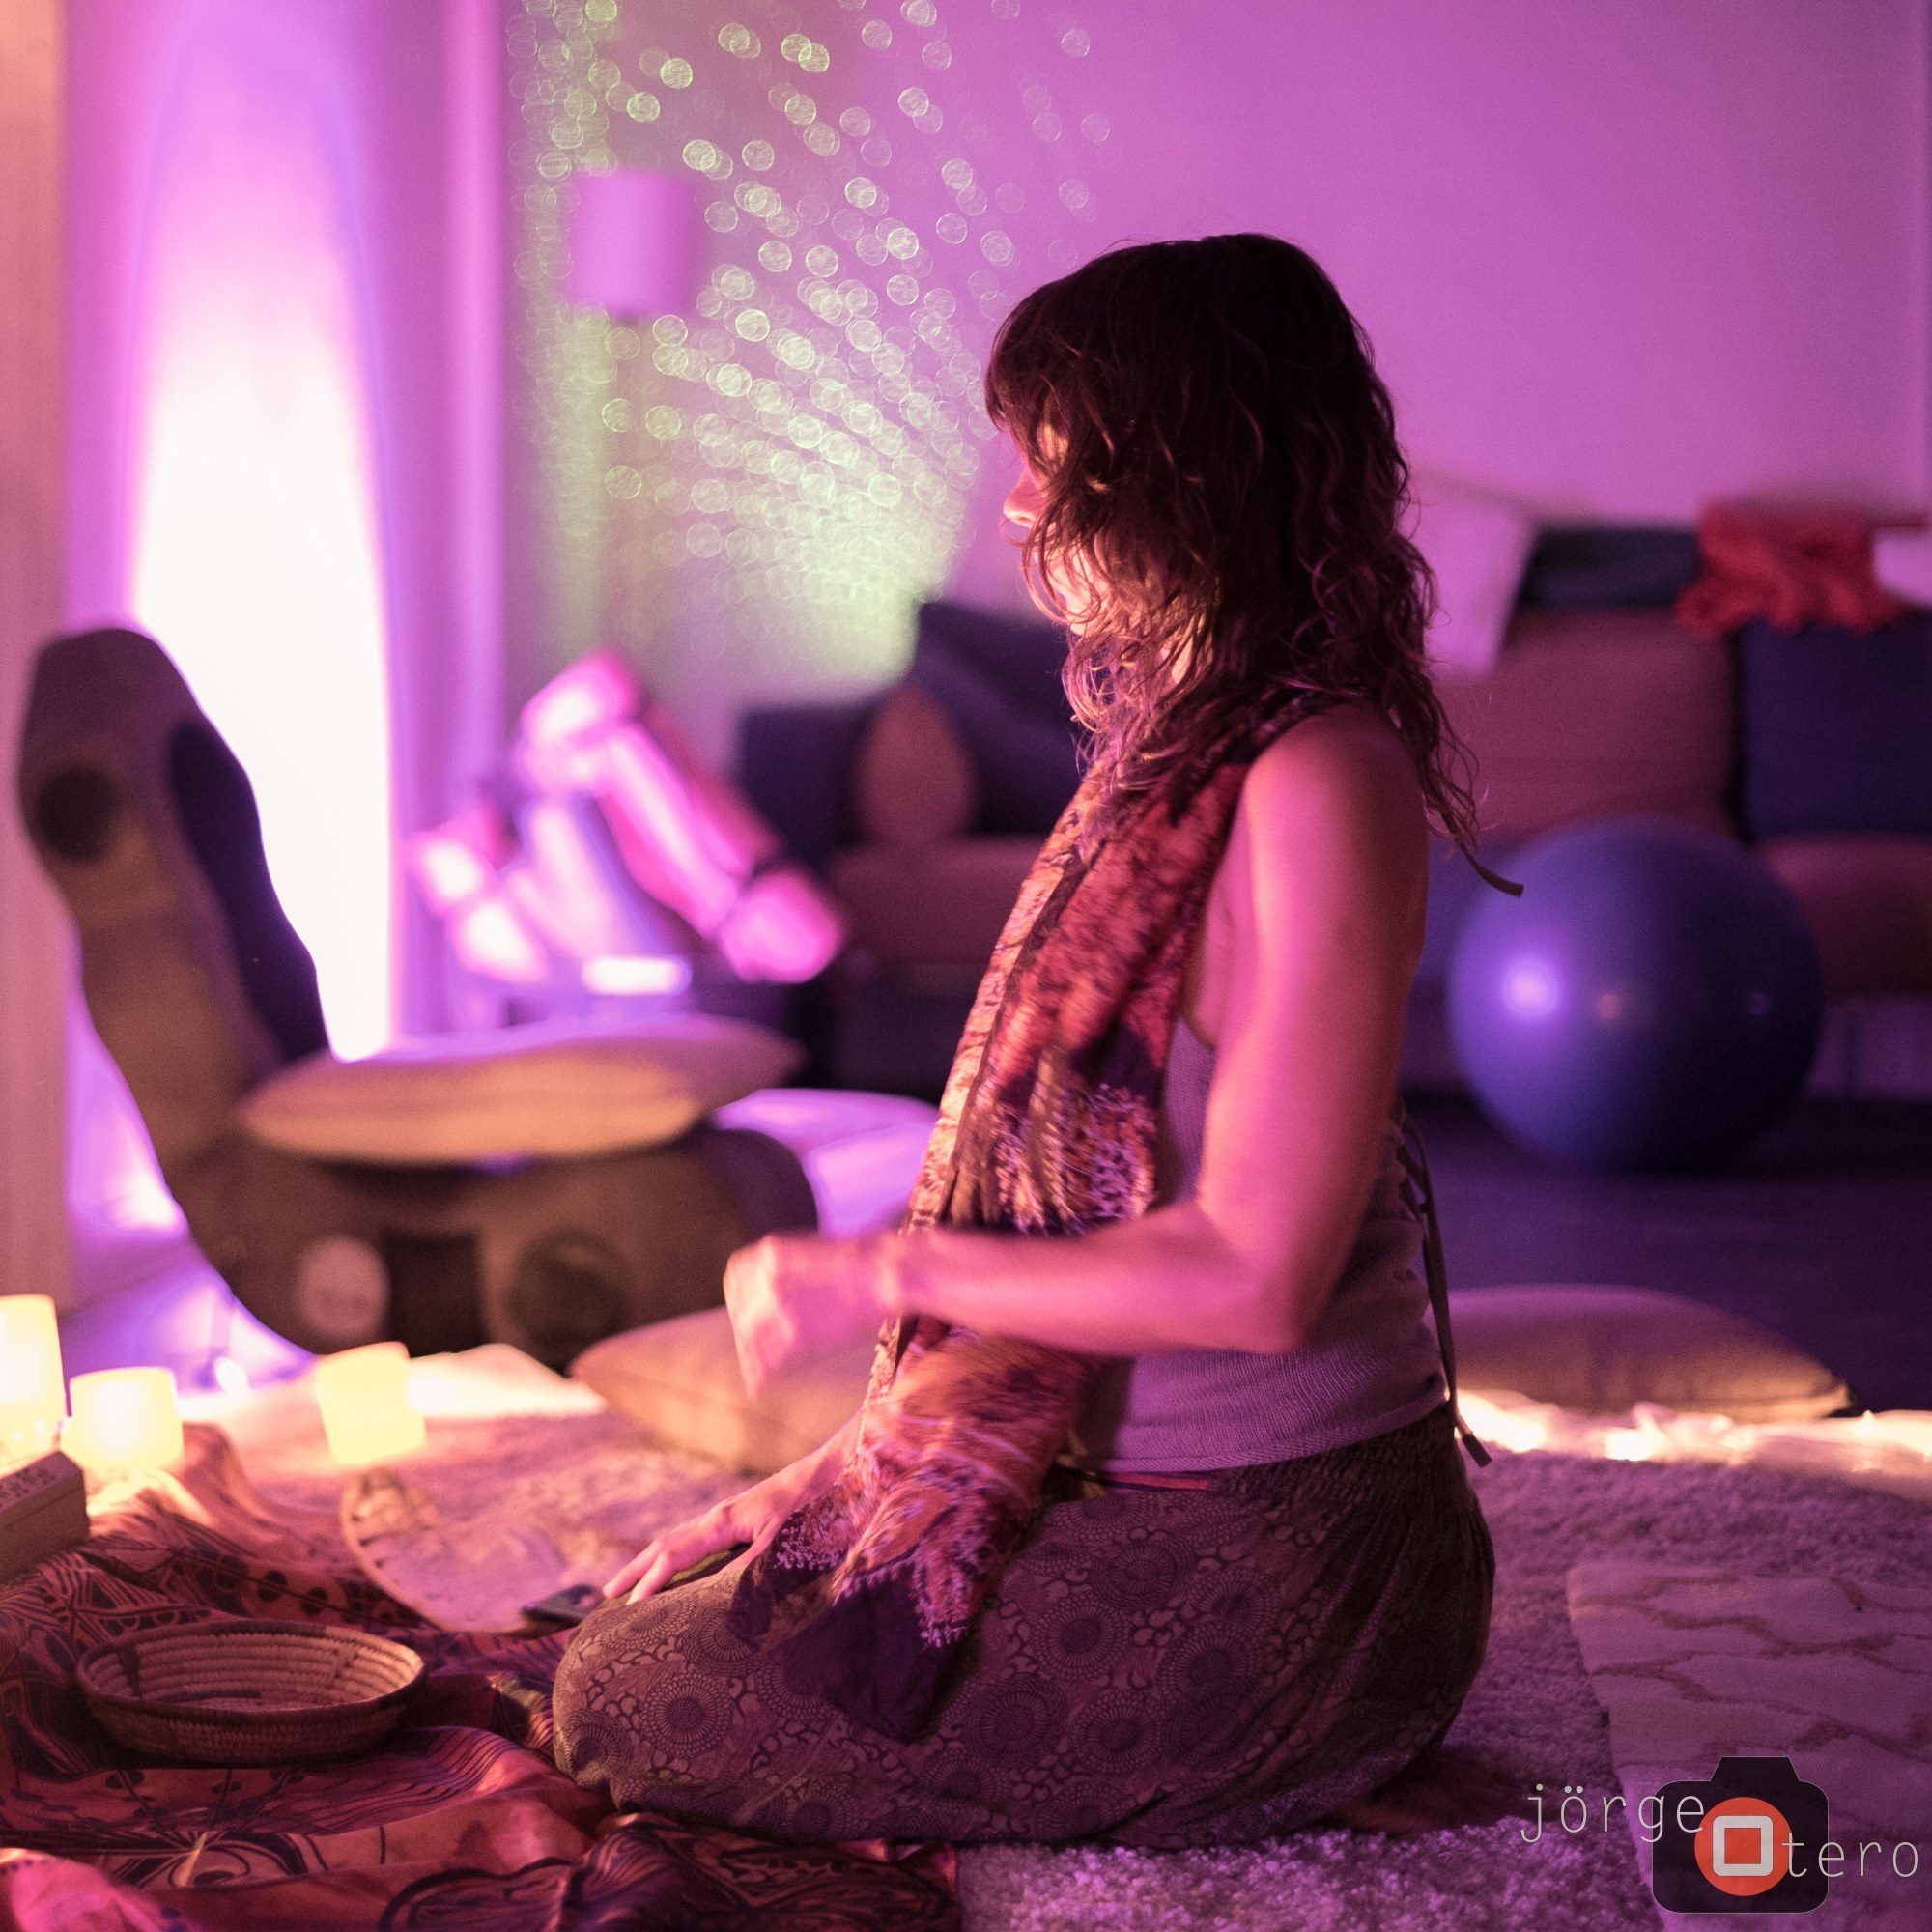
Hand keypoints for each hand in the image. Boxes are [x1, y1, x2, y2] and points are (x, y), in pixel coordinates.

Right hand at [602, 1419, 855, 1604]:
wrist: (833, 1469)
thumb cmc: (811, 1505)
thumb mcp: (783, 1541)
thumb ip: (749, 1568)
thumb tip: (715, 1597)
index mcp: (722, 1522)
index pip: (673, 1554)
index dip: (650, 1582)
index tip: (629, 1610)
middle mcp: (717, 1517)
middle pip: (665, 1543)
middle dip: (636, 1570)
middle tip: (607, 1596)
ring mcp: (727, 1516)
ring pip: (678, 1539)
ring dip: (652, 1561)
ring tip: (632, 1583)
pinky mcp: (740, 1519)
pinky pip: (696, 1539)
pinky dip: (676, 1555)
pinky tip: (680, 1568)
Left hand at [723, 1231, 896, 1395]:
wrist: (887, 1273)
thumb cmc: (861, 1261)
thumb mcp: (809, 1249)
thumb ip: (783, 1269)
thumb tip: (769, 1292)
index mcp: (768, 1253)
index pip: (734, 1283)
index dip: (741, 1302)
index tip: (747, 1314)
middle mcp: (766, 1279)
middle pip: (740, 1315)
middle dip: (746, 1332)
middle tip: (753, 1347)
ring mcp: (779, 1307)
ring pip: (748, 1342)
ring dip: (751, 1357)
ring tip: (757, 1373)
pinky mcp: (797, 1336)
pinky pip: (766, 1365)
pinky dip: (761, 1378)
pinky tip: (761, 1385)